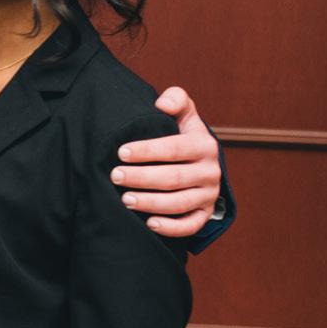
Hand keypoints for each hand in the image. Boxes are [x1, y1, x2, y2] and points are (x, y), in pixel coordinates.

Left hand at [111, 86, 221, 237]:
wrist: (201, 161)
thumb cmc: (183, 134)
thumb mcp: (184, 113)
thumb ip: (176, 99)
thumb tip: (162, 104)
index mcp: (204, 145)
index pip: (175, 148)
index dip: (147, 151)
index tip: (120, 152)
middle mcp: (211, 171)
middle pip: (174, 178)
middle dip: (142, 178)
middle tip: (115, 176)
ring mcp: (209, 195)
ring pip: (179, 203)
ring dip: (151, 203)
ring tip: (125, 199)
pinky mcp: (204, 214)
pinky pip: (190, 225)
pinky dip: (170, 227)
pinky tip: (148, 223)